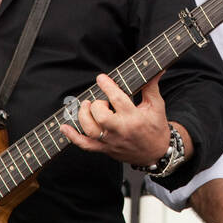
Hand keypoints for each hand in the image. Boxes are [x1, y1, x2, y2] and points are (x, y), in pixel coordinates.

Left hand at [59, 73, 190, 166]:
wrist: (156, 153)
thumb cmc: (156, 128)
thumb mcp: (156, 106)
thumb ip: (151, 86)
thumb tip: (157, 69)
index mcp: (134, 118)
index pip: (118, 99)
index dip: (107, 86)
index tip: (101, 78)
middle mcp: (121, 130)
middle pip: (101, 116)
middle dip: (97, 104)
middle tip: (101, 101)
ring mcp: (111, 141)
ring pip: (90, 129)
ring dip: (84, 116)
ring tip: (87, 107)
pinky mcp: (105, 149)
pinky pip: (85, 145)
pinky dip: (72, 137)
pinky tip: (64, 127)